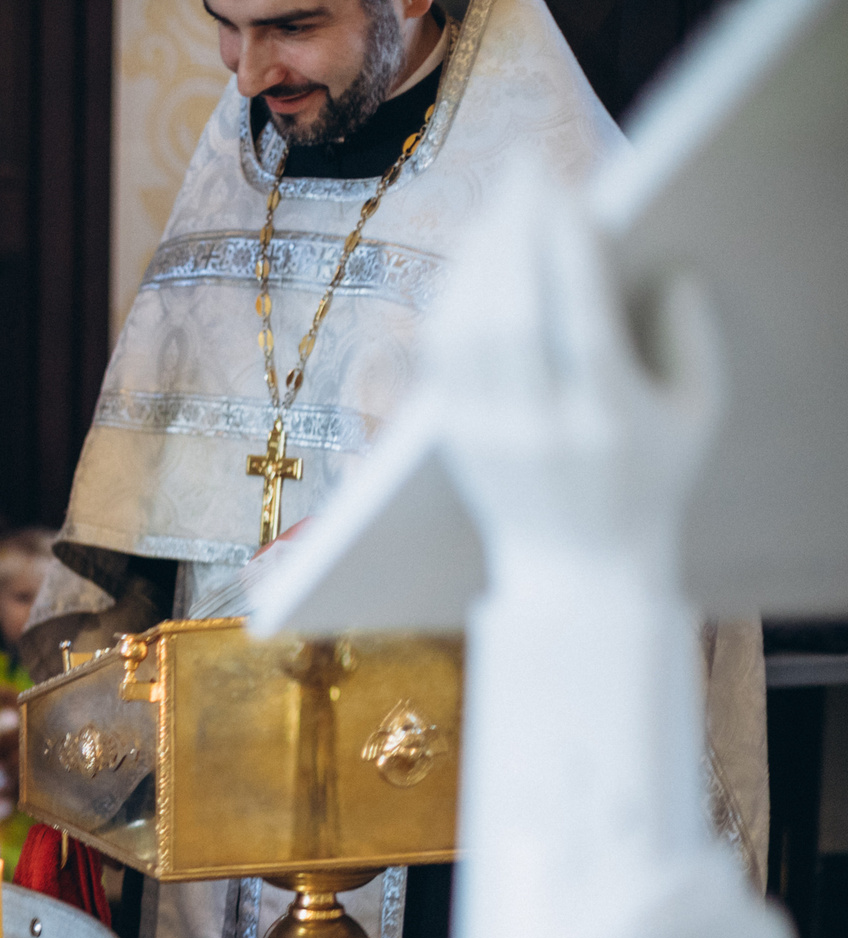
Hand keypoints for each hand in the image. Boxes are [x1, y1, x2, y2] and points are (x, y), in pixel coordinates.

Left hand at [424, 172, 721, 593]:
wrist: (576, 566)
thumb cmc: (647, 478)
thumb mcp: (696, 414)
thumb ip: (690, 339)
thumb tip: (666, 270)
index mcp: (606, 421)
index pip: (578, 320)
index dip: (567, 249)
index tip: (567, 192)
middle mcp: (537, 429)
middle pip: (513, 314)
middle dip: (517, 232)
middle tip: (526, 171)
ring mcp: (487, 435)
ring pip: (467, 330)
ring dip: (480, 255)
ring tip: (502, 203)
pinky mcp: (452, 437)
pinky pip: (440, 355)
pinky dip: (452, 296)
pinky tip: (473, 259)